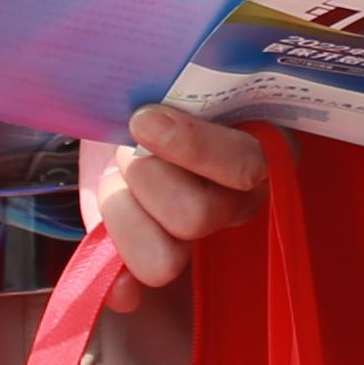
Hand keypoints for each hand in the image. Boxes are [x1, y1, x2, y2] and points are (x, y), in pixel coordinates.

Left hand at [97, 105, 269, 306]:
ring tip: (118, 178)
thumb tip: (150, 113)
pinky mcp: (151, 257)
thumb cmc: (158, 86)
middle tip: (129, 147)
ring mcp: (197, 238)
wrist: (126, 104)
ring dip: (125, 212)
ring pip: (166, 259)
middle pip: (196, 218)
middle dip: (146, 176)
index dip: (190, 147)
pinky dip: (118, 280)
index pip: (244, 167)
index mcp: (256, 152)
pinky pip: (138, 288)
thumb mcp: (174, 76)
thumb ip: (179, 87)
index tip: (144, 120)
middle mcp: (236, 203)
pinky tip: (107, 257)